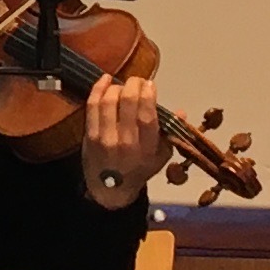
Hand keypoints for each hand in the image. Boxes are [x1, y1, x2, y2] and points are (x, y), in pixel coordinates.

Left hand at [80, 75, 168, 201]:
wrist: (110, 190)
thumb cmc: (139, 169)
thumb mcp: (162, 156)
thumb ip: (171, 133)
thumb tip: (180, 112)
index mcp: (146, 148)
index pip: (147, 115)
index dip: (148, 95)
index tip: (150, 85)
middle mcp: (125, 142)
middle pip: (128, 103)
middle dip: (134, 85)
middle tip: (138, 81)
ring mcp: (105, 138)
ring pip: (109, 101)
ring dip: (117, 87)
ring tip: (124, 85)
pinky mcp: (89, 135)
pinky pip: (92, 106)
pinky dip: (98, 89)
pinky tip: (106, 80)